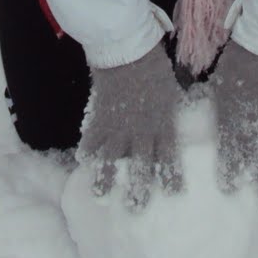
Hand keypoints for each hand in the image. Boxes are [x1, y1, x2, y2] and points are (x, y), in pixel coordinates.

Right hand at [78, 44, 183, 210]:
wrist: (127, 47)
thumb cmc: (154, 65)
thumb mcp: (170, 90)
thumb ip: (170, 110)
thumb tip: (173, 120)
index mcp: (163, 124)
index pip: (168, 157)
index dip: (170, 176)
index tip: (173, 195)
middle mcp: (141, 131)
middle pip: (141, 165)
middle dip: (138, 188)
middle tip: (136, 209)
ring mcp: (118, 126)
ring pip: (112, 159)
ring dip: (106, 178)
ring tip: (101, 196)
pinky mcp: (100, 116)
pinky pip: (91, 138)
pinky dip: (87, 150)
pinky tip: (83, 161)